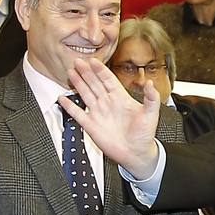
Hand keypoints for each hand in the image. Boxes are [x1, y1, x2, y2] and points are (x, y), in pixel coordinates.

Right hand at [63, 57, 160, 177]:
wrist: (136, 154)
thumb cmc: (144, 135)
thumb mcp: (151, 114)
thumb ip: (151, 98)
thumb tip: (150, 84)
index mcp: (120, 98)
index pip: (108, 79)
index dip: (100, 70)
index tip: (93, 60)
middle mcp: (107, 103)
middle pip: (94, 83)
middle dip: (86, 72)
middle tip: (77, 61)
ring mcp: (98, 113)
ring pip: (85, 94)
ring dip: (78, 83)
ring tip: (70, 72)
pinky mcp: (91, 125)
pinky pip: (78, 114)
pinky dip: (69, 106)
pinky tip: (63, 98)